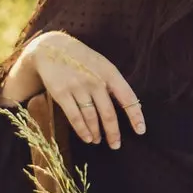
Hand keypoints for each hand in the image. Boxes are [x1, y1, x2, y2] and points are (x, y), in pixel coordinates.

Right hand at [10, 31, 144, 148]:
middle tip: (116, 145)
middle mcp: (96, 81)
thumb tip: (131, 106)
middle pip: (108, 113)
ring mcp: (78, 87)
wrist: (52, 47)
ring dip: (97, 133)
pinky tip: (87, 138)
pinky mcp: (62, 93)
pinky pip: (75, 117)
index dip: (135, 116)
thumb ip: (114, 83)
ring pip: (91, 118)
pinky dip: (82, 130)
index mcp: (110, 73)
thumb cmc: (83, 59)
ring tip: (99, 140)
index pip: (128, 97)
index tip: (140, 131)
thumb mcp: (102, 64)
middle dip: (113, 133)